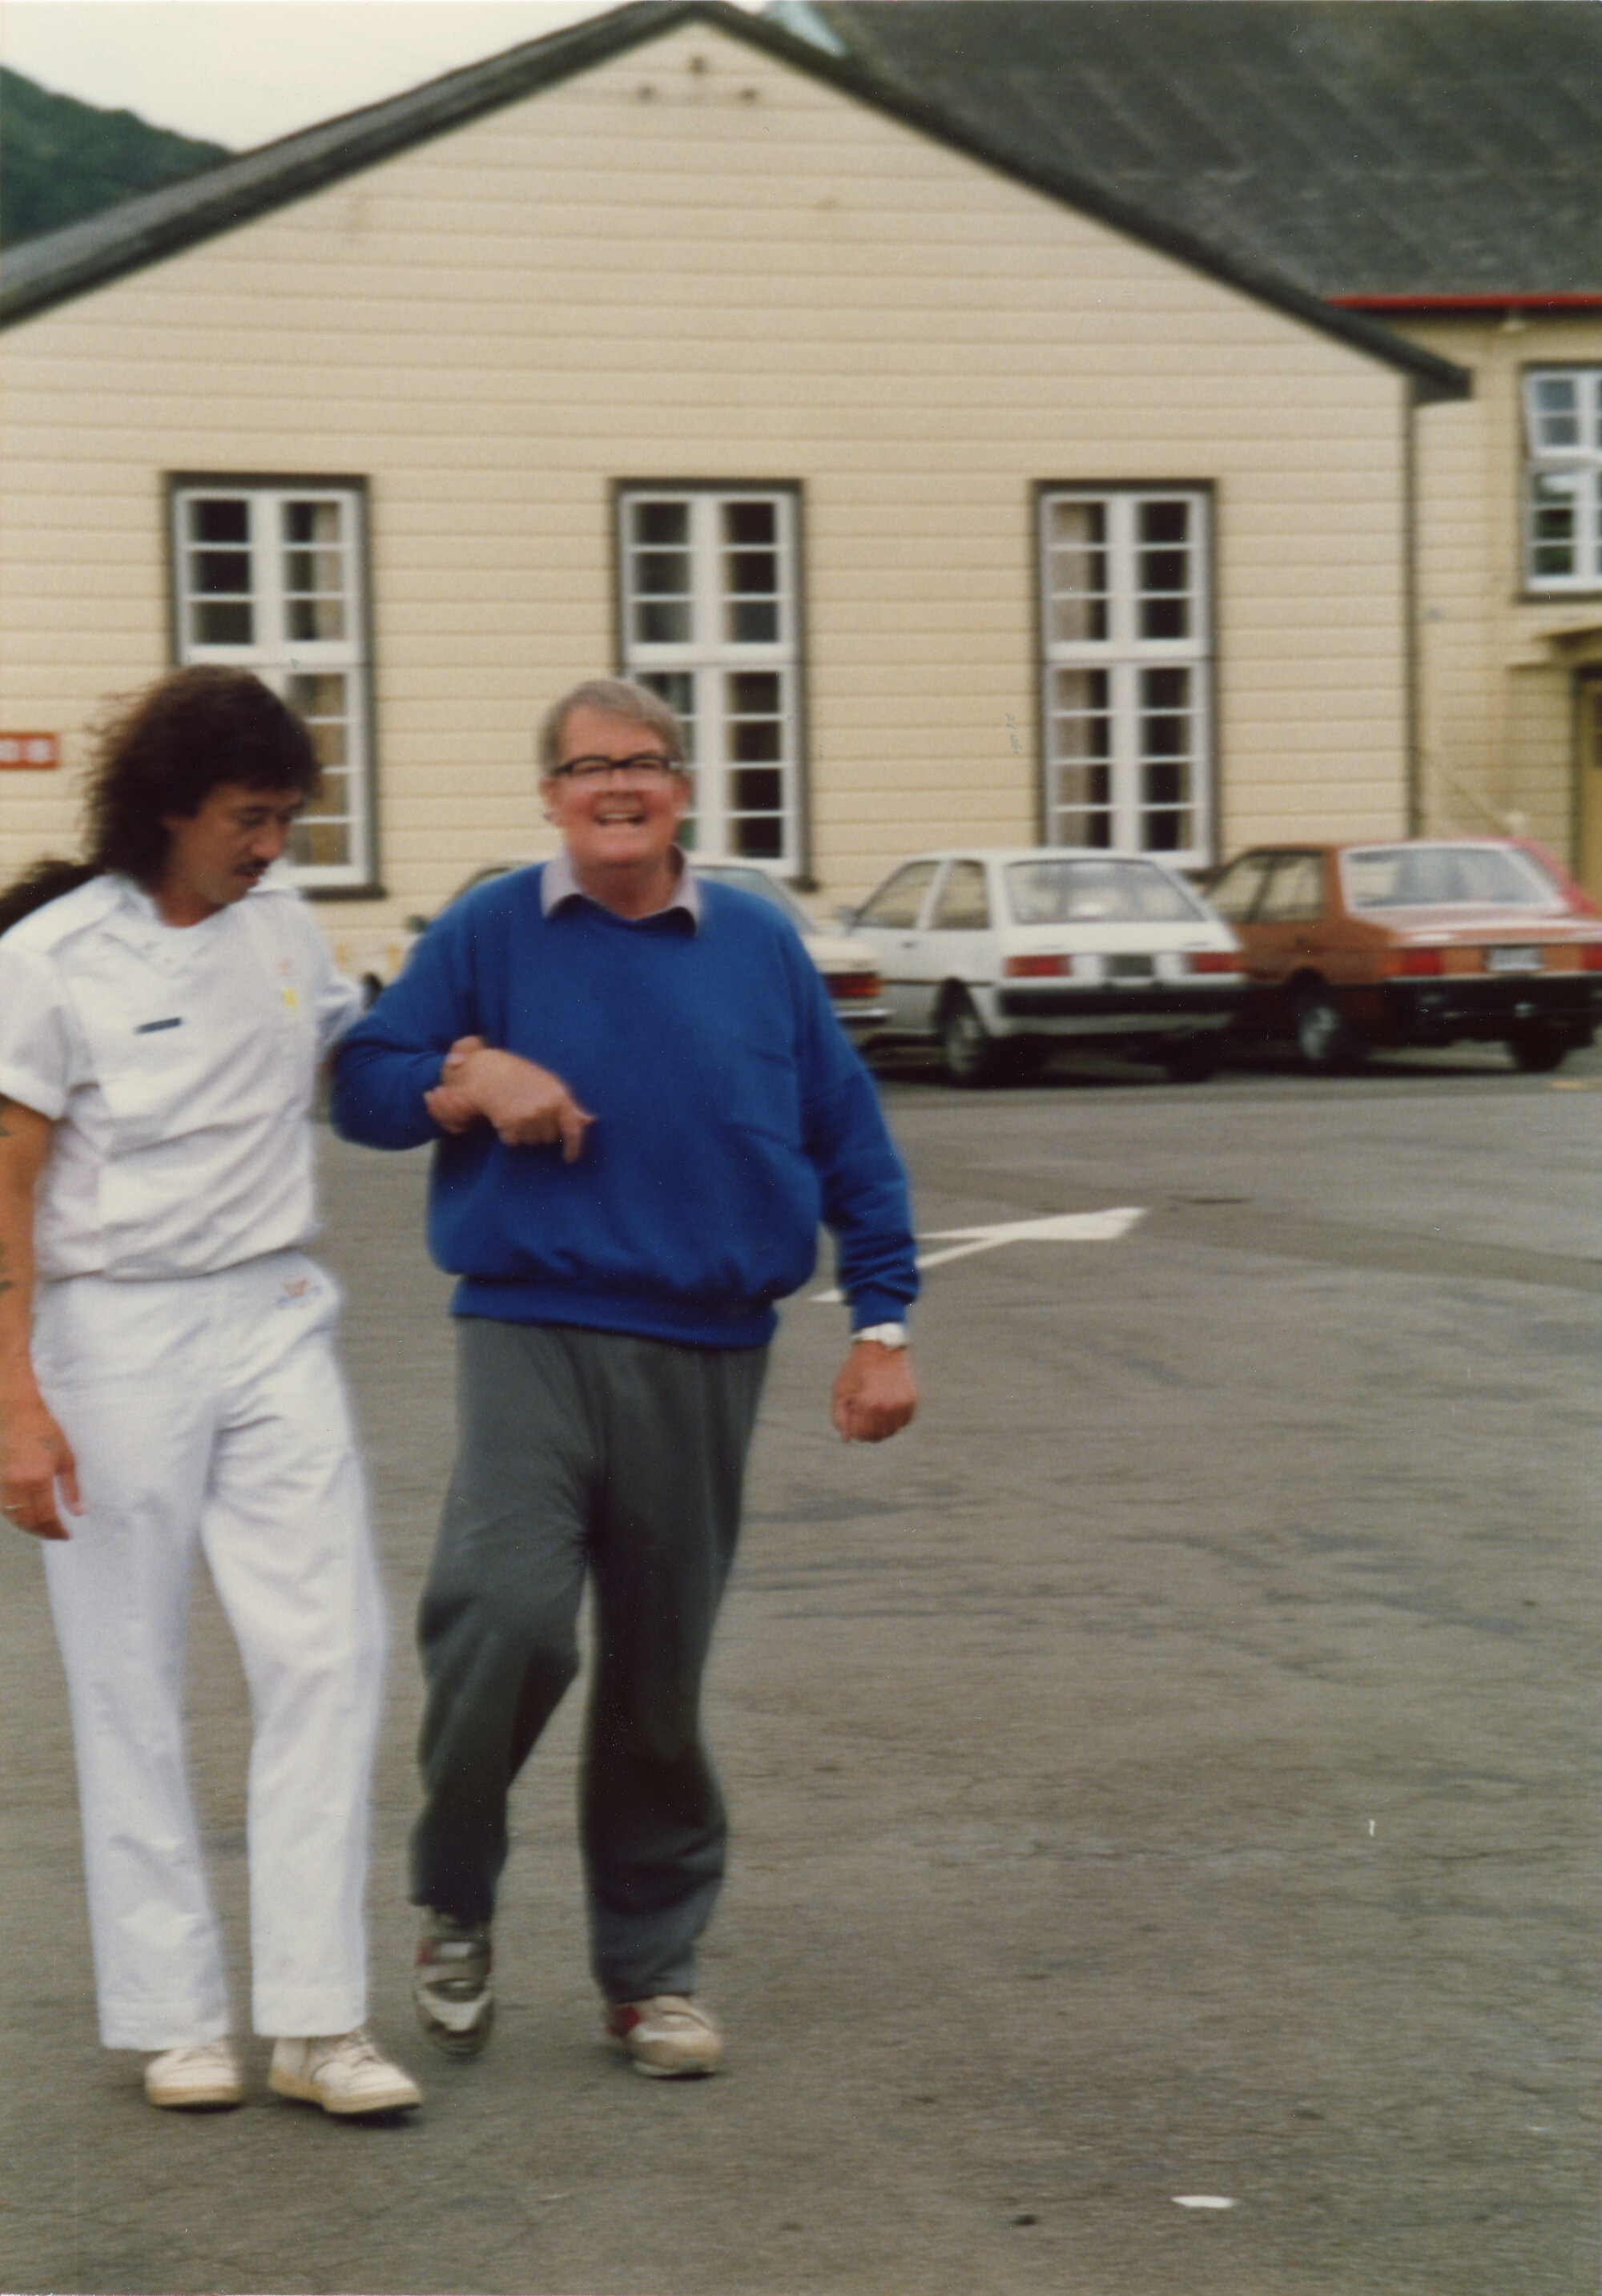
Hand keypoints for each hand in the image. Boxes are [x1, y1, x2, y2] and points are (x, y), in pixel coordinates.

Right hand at [0, 1390, 80, 1540]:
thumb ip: (71, 1488)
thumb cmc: (44, 1431)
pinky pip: (2, 1506)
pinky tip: (26, 1515)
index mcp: (37, 1478)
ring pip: (11, 1516)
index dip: (55, 1530)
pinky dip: (14, 1515)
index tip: (66, 1535)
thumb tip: (79, 1512)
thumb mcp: (66, 1458)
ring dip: (27, 1526)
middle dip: (41, 1532)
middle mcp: (16, 1484)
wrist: (15, 1412)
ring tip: (42, 1528)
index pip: (45, 1516)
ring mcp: (1, 1482)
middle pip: (26, 1521)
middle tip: (55, 1534)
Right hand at [429, 1037, 593, 1160]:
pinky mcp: (510, 1124)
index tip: (570, 1159)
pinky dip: (509, 1134)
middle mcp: (546, 1108)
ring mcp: (528, 1117)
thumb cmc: (523, 1077)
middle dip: (541, 1130)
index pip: (573, 1130)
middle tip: (529, 1111)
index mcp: (559, 1097)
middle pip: (550, 1138)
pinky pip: (514, 1141)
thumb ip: (569, 1106)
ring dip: (524, 1133)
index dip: (574, 1147)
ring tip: (516, 1111)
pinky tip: (505, 1117)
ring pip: (531, 1141)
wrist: (490, 1071)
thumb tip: (590, 1121)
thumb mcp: (550, 1086)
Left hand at [831, 1341, 917, 1443]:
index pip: (861, 1435)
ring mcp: (904, 1404)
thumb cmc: (857, 1368)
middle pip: (877, 1436)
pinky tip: (887, 1404)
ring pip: (892, 1431)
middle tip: (862, 1411)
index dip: (853, 1429)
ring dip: (881, 1425)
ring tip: (874, 1407)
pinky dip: (895, 1418)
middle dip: (867, 1429)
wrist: (881, 1346)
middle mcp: (889, 1406)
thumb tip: (847, 1438)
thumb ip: (840, 1417)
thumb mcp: (840, 1390)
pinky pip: (904, 1421)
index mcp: (869, 1404)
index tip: (852, 1416)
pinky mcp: (913, 1400)